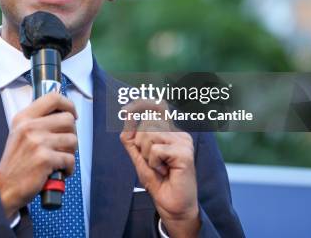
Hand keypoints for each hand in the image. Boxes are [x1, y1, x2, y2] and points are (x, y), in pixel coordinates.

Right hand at [0, 92, 77, 217]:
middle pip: (68, 119)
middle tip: (64, 144)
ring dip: (71, 152)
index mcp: (24, 118)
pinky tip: (60, 171)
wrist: (5, 187)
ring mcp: (38, 143)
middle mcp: (30, 127)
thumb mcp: (20, 133)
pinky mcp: (45, 159)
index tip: (72, 114)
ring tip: (60, 159)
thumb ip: (37, 121)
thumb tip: (64, 113)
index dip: (68, 104)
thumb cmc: (16, 162)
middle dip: (72, 133)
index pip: (53, 98)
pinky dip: (69, 168)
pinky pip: (70, 159)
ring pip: (73, 140)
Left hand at [120, 100, 199, 237]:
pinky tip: (165, 171)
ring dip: (147, 155)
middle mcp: (179, 134)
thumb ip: (132, 137)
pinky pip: (156, 149)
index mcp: (170, 133)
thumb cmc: (159, 182)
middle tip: (153, 162)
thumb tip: (126, 114)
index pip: (158, 109)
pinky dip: (154, 163)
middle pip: (147, 123)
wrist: (172, 206)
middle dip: (140, 144)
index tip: (126, 107)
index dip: (142, 104)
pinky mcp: (184, 153)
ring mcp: (184, 142)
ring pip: (150, 135)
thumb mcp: (140, 156)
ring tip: (159, 167)